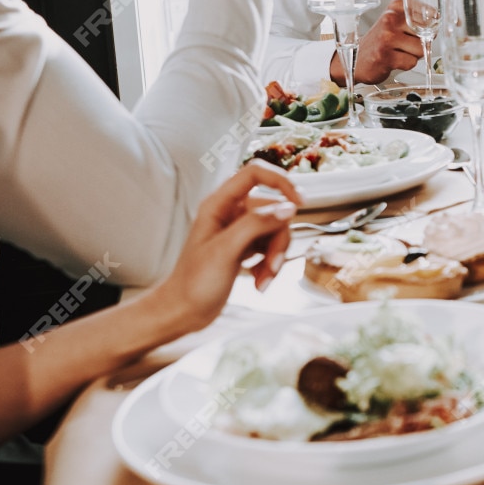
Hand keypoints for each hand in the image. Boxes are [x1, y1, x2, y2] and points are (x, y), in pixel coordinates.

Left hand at [146, 163, 300, 338]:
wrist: (184, 312)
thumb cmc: (194, 282)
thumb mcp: (226, 251)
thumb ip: (256, 224)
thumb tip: (288, 208)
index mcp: (218, 204)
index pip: (254, 173)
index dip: (280, 181)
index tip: (299, 202)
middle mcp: (230, 213)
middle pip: (272, 210)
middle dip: (278, 240)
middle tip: (272, 266)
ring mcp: (238, 231)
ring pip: (275, 231)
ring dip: (275, 257)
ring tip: (263, 280)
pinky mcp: (244, 248)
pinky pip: (270, 247)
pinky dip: (270, 264)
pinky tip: (259, 281)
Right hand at [342, 0, 424, 83]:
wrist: (356, 58)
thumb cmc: (380, 42)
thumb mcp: (395, 23)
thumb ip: (416, 21)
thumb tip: (437, 23)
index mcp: (395, 7)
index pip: (428, 12)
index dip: (431, 25)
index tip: (425, 30)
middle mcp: (390, 18)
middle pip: (426, 32)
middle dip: (421, 42)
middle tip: (406, 44)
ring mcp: (387, 37)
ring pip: (420, 49)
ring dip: (413, 55)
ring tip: (399, 53)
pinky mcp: (385, 56)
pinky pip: (411, 62)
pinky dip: (405, 65)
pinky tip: (393, 60)